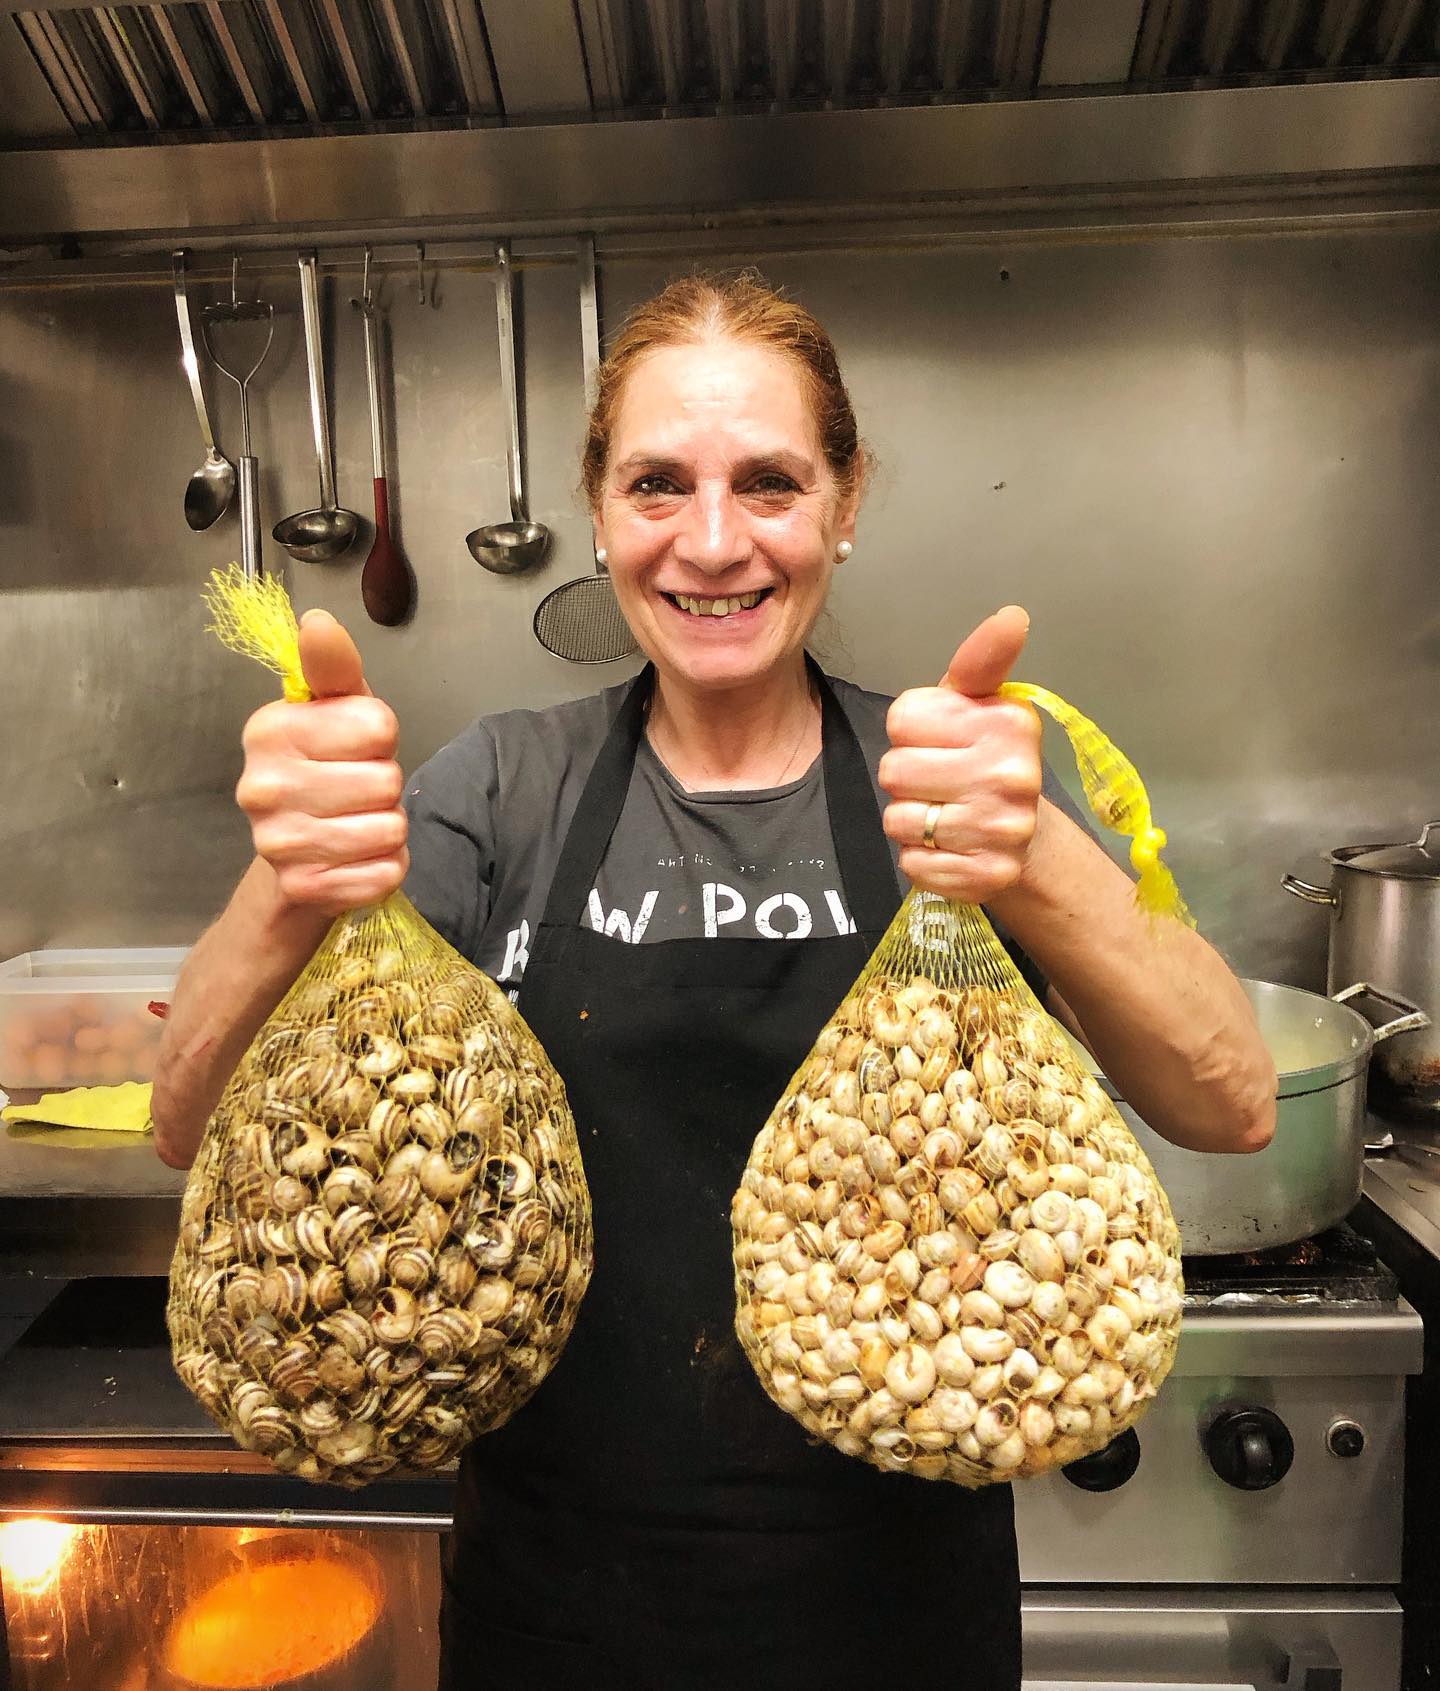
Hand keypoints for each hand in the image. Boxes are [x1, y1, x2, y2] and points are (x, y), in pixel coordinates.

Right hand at [235, 610, 408, 914]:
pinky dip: (385, 867)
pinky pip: (386, 872)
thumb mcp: (333, 711)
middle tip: (357, 793)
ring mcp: (278, 843)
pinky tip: (357, 859)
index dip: (380, 737)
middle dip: (385, 787)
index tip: (355, 747)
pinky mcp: (304, 888)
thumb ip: (334, 668)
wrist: (293, 858)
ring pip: (390, 829)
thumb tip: (319, 623)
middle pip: (386, 781)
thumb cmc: (324, 771)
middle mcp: (262, 787)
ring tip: (357, 824)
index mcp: (269, 731)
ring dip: (388, 829)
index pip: (377, 725)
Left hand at [879, 605, 1041, 901]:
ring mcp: (1004, 830)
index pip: (903, 719)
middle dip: (906, 779)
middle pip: (894, 771)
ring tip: (945, 814)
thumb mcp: (977, 702)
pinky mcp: (989, 876)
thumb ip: (980, 660)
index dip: (911, 731)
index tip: (941, 740)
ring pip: (899, 820)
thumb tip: (1012, 615)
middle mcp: (1013, 775)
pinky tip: (949, 848)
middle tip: (940, 783)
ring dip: (911, 821)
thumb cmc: (983, 757)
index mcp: (1008, 723)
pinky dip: (921, 860)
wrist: (1024, 836)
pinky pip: (914, 864)